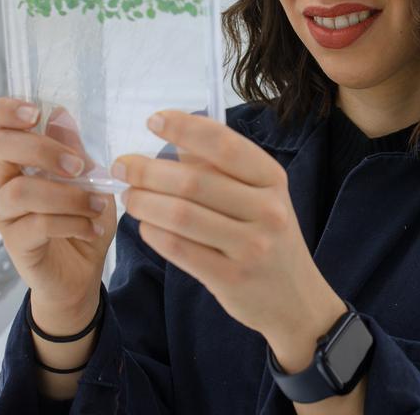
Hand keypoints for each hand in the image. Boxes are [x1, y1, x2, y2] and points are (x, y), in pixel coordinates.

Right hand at [0, 97, 117, 329]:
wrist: (80, 271)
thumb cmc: (81, 216)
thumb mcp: (88, 178)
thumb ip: (73, 149)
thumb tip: (60, 114)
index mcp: (16, 157)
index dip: (5, 111)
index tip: (35, 112)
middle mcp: (1, 181)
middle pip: (0, 148)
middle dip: (44, 150)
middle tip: (79, 166)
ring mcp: (3, 212)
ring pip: (21, 191)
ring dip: (68, 195)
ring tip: (98, 205)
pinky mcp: (14, 242)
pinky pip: (38, 224)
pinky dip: (74, 222)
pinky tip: (92, 227)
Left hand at [115, 110, 346, 369]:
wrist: (296, 300)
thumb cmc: (269, 238)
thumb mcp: (260, 197)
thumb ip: (221, 170)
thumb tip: (174, 143)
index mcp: (273, 179)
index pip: (224, 145)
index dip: (185, 128)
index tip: (153, 120)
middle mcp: (267, 210)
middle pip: (193, 182)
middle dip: (148, 170)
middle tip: (123, 165)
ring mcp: (252, 246)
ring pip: (181, 215)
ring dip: (144, 202)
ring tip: (128, 196)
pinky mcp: (231, 278)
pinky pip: (179, 249)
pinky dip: (153, 233)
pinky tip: (145, 226)